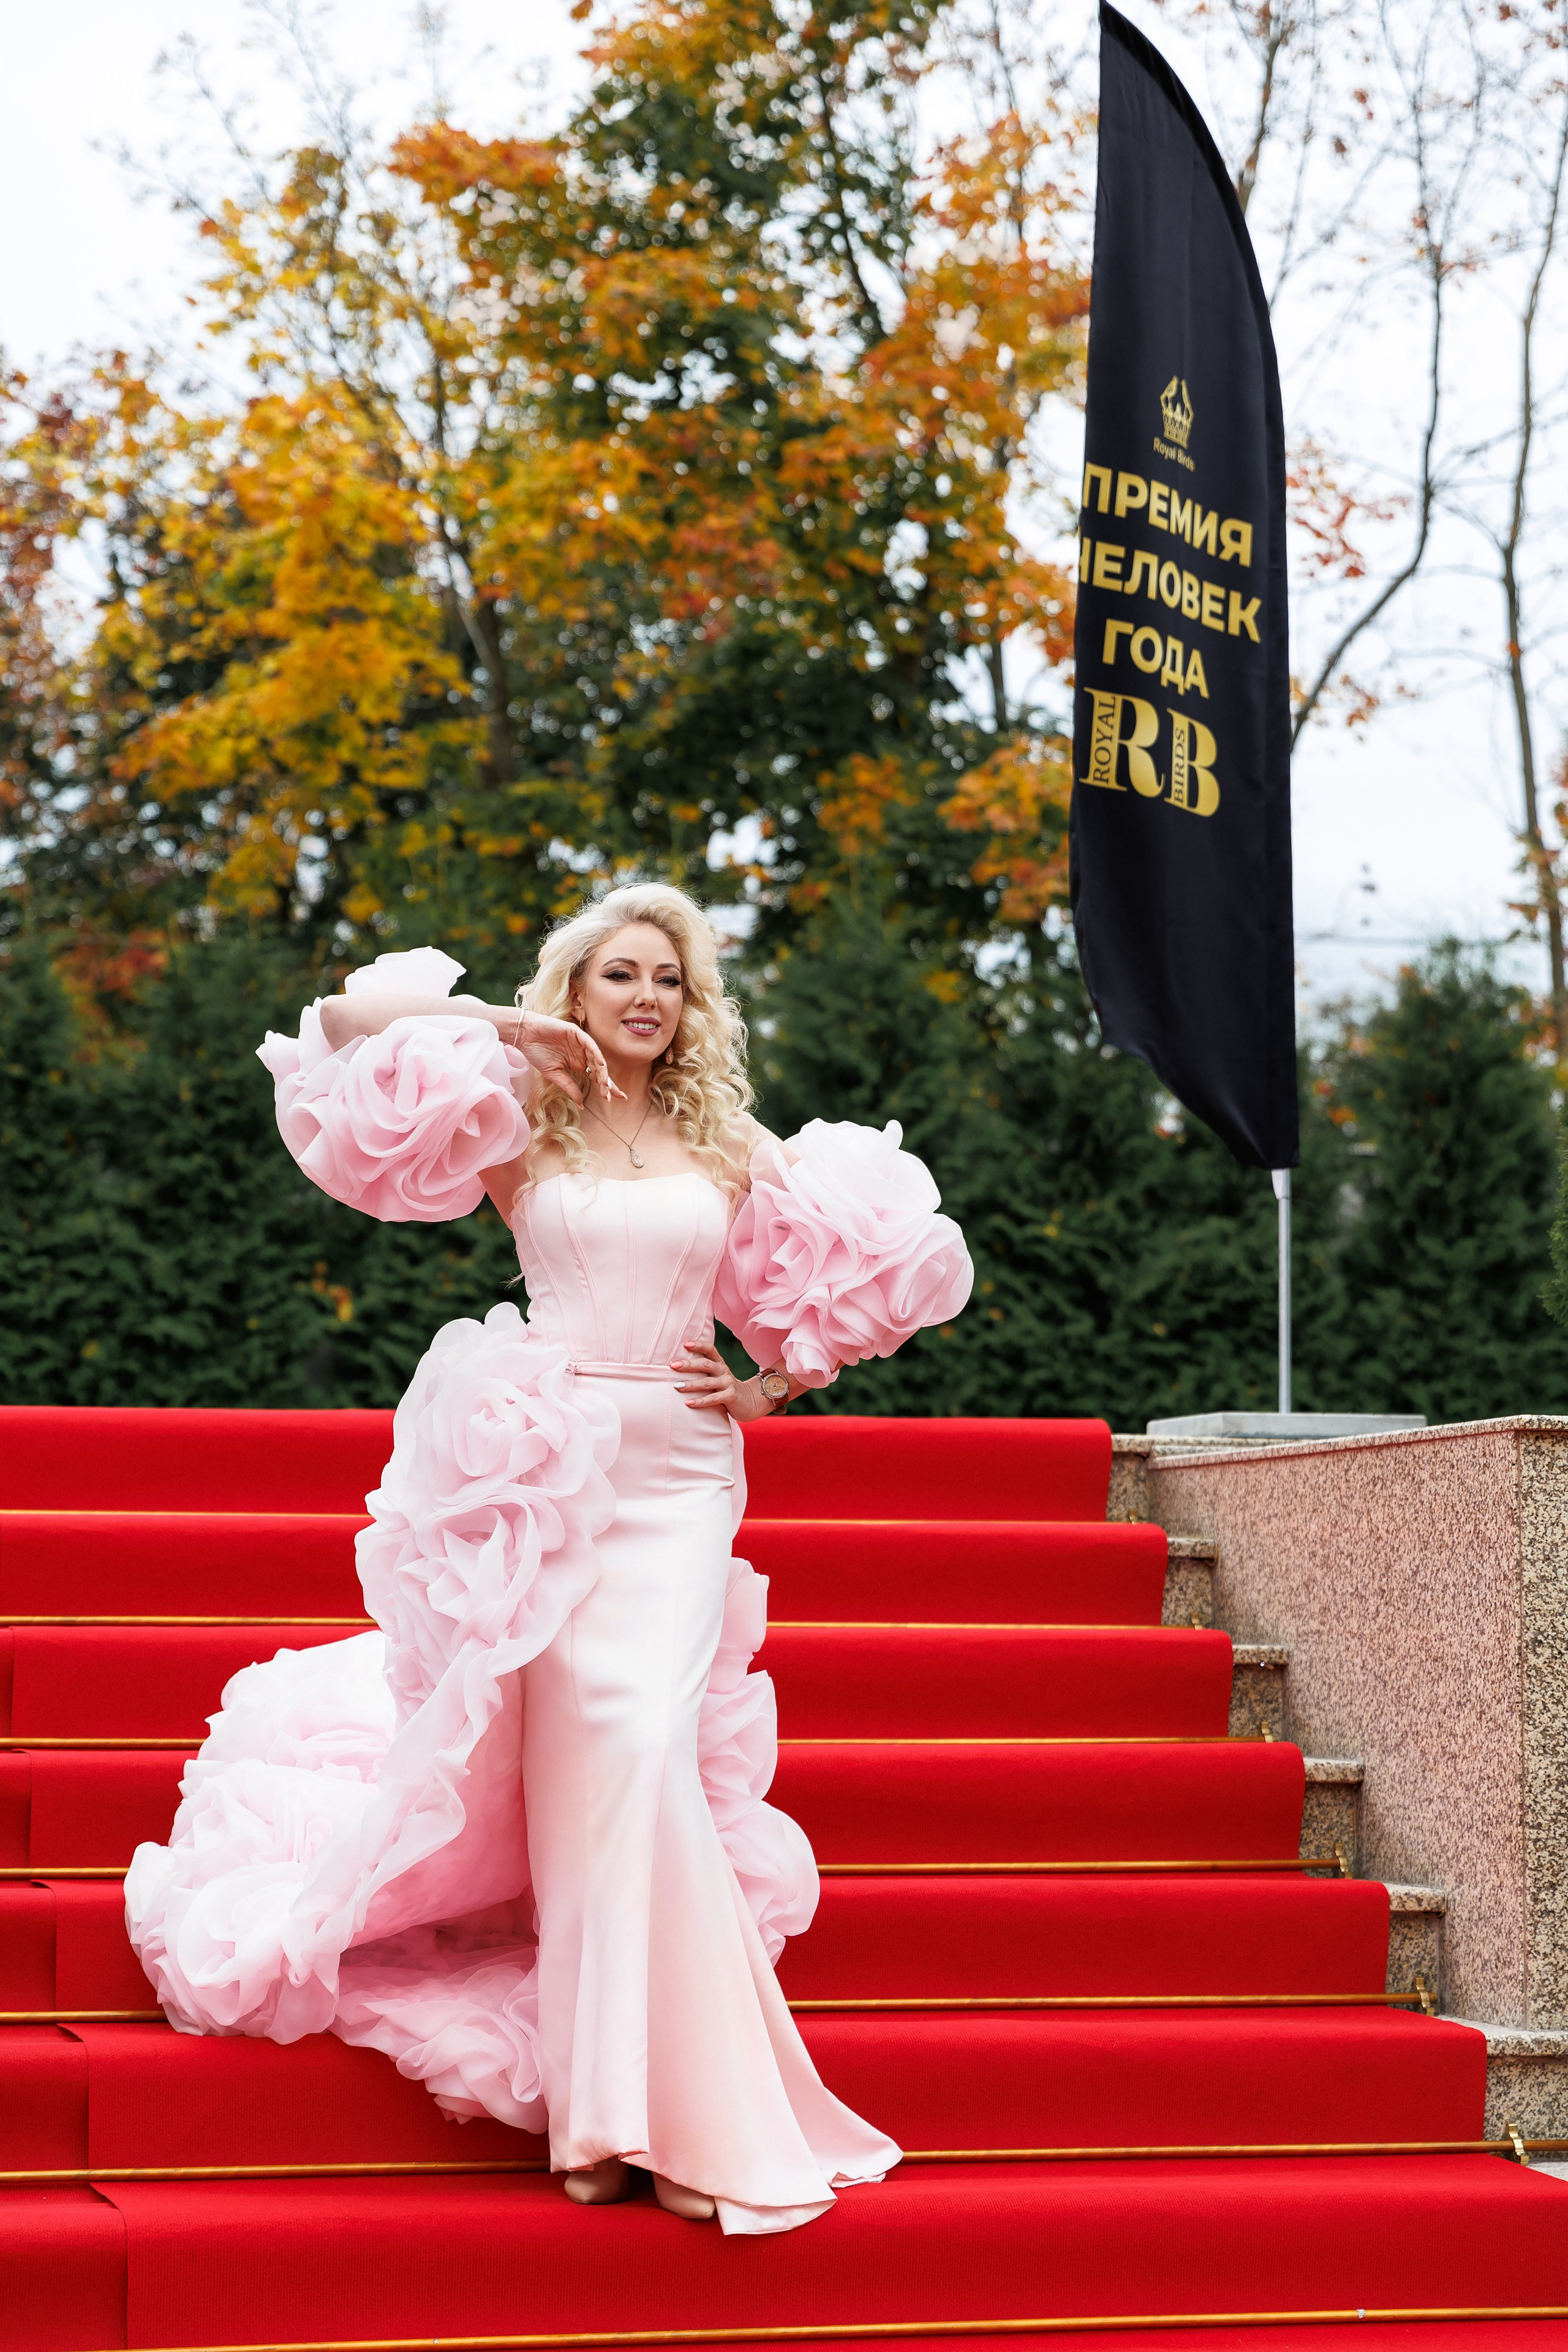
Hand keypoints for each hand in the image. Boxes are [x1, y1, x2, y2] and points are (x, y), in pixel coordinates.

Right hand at [508, 1011, 622, 1104]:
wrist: (525, 1036)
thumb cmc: (537, 1053)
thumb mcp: (554, 1075)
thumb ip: (569, 1088)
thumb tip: (582, 1106)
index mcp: (578, 1064)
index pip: (596, 1077)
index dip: (606, 1087)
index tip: (614, 1099)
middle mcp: (582, 1054)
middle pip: (600, 1070)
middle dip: (607, 1083)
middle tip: (613, 1095)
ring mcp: (580, 1043)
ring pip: (597, 1058)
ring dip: (602, 1071)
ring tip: (606, 1084)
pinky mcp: (576, 1033)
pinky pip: (589, 1044)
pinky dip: (596, 1052)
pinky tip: (601, 1063)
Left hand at [671, 1342, 773, 1421]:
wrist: (749, 1401)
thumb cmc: (725, 1388)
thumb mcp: (716, 1376)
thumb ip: (703, 1371)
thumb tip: (677, 1366)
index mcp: (719, 1363)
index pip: (710, 1349)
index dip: (699, 1345)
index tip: (685, 1344)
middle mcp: (723, 1371)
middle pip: (706, 1364)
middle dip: (689, 1364)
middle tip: (674, 1365)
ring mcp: (728, 1383)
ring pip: (707, 1382)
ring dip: (691, 1384)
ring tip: (677, 1386)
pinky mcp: (730, 1396)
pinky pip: (713, 1399)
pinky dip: (700, 1401)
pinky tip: (688, 1403)